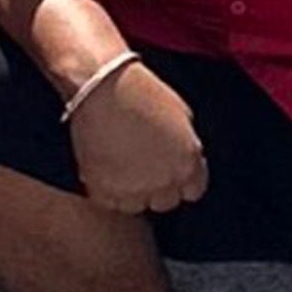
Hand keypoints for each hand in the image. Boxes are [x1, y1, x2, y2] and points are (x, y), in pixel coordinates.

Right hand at [67, 59, 207, 215]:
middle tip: (137, 165)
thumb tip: (181, 156)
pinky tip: (99, 167)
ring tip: (115, 167)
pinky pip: (107, 201)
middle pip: (164, 202)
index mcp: (188, 162)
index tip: (166, 170)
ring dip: (127, 191)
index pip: (192, 191)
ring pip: (135, 205)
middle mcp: (166, 180)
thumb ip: (186, 144)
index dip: (179, 180)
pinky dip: (102, 189)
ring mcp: (134, 188)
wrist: (101, 86)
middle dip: (154, 186)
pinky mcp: (104, 188)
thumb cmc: (140, 90)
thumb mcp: (180, 115)